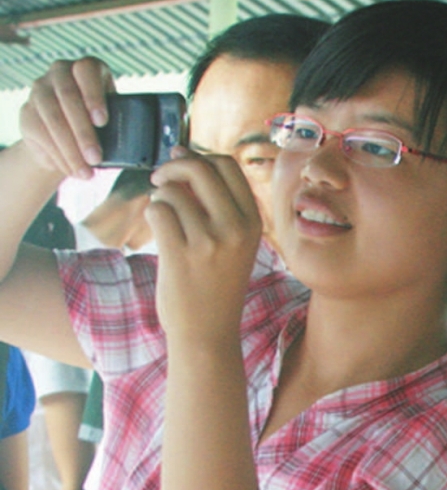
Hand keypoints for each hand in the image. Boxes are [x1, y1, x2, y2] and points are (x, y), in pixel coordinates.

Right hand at [19, 56, 114, 179]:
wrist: (66, 135)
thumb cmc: (97, 124)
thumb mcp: (111, 120)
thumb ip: (117, 125)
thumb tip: (127, 151)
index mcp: (87, 68)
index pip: (87, 70)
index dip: (93, 95)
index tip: (102, 122)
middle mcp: (60, 72)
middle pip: (68, 97)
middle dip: (83, 132)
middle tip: (96, 159)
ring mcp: (41, 90)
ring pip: (53, 117)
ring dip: (71, 150)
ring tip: (86, 173)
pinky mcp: (27, 111)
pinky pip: (41, 133)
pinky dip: (59, 156)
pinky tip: (72, 170)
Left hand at [148, 154, 261, 346]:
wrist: (207, 334)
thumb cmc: (215, 286)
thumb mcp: (234, 243)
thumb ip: (219, 203)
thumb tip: (182, 155)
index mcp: (252, 221)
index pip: (227, 165)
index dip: (199, 157)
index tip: (181, 161)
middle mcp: (235, 228)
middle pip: (200, 168)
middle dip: (174, 166)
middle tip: (160, 179)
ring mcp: (209, 241)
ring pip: (174, 192)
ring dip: (160, 198)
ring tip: (163, 218)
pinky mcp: (181, 254)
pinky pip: (158, 210)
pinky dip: (152, 213)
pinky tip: (156, 230)